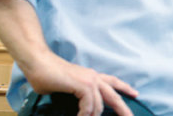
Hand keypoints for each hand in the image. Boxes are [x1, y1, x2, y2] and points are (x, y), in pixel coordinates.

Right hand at [24, 55, 138, 115]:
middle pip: (114, 95)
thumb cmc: (46, 74)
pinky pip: (90, 105)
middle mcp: (93, 77)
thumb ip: (76, 96)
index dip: (125, 88)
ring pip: (100, 105)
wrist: (37, 63)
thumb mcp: (66, 87)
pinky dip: (85, 114)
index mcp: (90, 76)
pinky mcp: (82, 84)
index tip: (135, 94)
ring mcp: (89, 80)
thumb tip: (78, 108)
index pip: (112, 82)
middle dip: (123, 109)